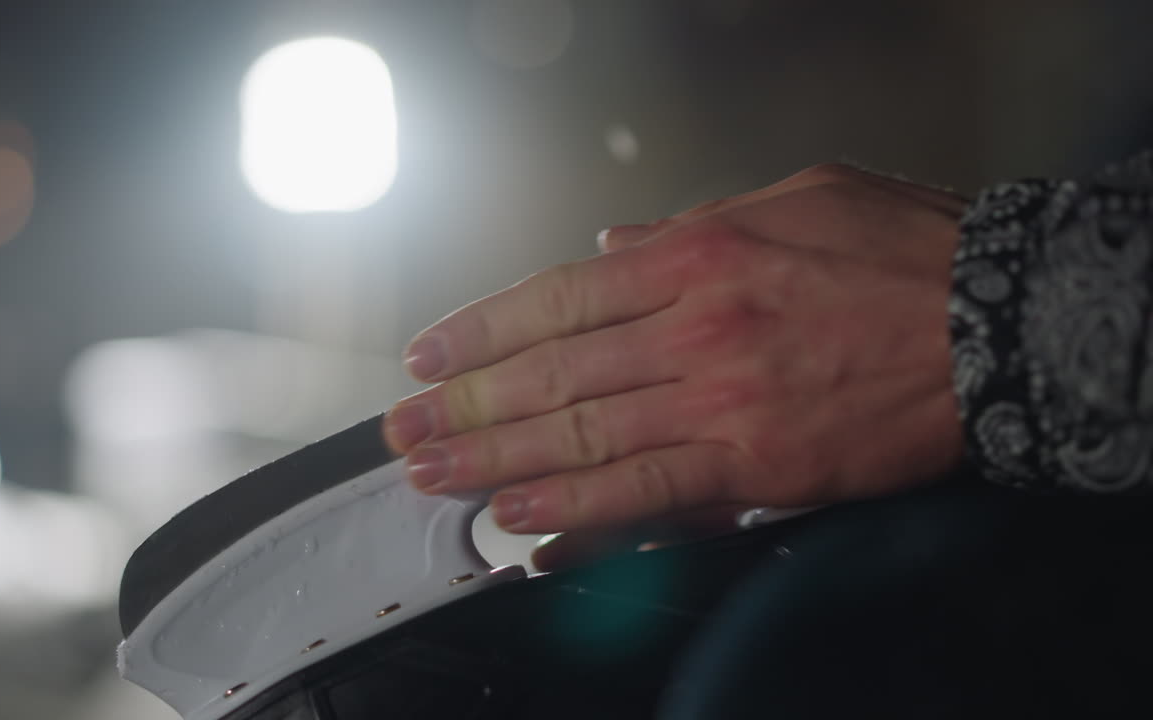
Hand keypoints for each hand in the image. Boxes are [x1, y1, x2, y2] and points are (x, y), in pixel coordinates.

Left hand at [384, 164, 966, 568]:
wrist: (1003, 322)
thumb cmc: (903, 252)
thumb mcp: (795, 199)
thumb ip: (690, 226)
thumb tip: (613, 245)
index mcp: (697, 253)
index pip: (558, 295)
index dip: (482, 330)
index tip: (427, 354)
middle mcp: (694, 325)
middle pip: (551, 372)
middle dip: (465, 405)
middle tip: (403, 431)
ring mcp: (722, 398)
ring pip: (582, 435)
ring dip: (495, 460)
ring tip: (433, 477)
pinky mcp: (759, 463)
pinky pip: (650, 492)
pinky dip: (579, 509)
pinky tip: (522, 520)